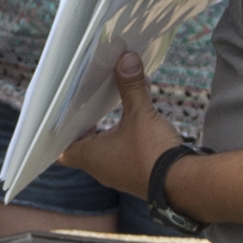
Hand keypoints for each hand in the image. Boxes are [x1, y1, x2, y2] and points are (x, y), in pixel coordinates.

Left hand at [58, 50, 176, 199]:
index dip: (57, 133)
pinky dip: (121, 136)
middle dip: (83, 123)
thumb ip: (131, 86)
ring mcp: (118, 173)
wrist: (184, 183)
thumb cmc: (153, 154)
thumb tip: (127, 59)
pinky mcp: (135, 173)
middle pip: (81, 145)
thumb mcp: (140, 114)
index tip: (61, 113)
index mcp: (91, 157)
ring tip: (104, 104)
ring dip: (104, 130)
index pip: (61, 150)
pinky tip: (132, 118)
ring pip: (102, 148)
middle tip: (82, 100)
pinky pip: (120, 152)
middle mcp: (100, 168)